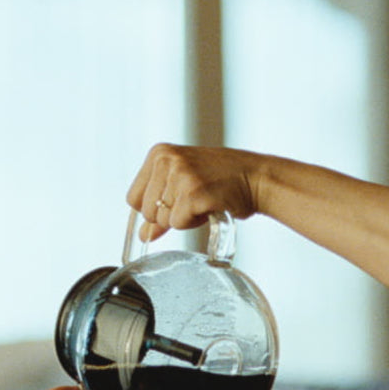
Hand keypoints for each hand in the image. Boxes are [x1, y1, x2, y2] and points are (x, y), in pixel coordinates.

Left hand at [126, 143, 266, 241]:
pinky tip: (209, 206)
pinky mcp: (193, 192)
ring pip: (162, 219)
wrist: (256, 178)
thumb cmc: (220, 182)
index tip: (175, 202)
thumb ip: (159, 210)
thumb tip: (142, 236)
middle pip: (146, 211)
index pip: (132, 198)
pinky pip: (178, 224)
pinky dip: (193, 223)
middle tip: (193, 200)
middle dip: (169, 216)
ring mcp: (180, 174)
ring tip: (203, 201)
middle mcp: (166, 160)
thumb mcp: (183, 187)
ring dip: (183, 218)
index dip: (152, 209)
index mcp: (159, 154)